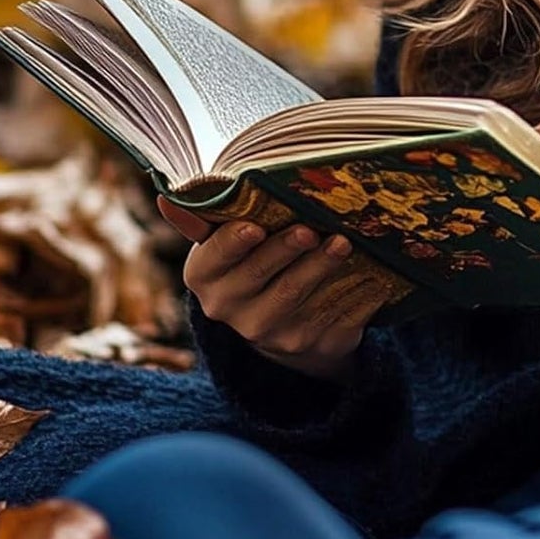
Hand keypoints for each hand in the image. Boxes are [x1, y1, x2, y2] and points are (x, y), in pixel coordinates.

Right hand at [157, 196, 385, 380]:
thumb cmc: (251, 260)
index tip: (252, 227)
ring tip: (343, 242)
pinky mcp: (315, 344)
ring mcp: (276, 334)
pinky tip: (373, 275)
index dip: (233, 245)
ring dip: (322, 269)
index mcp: (206, 279)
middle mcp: (233, 312)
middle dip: (285, 252)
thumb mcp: (223, 241)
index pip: (213, 261)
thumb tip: (166, 194)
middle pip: (261, 279)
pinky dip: (357, 295)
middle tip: (308, 228)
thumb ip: (202, 218)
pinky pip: (338, 317)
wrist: (281, 322)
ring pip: (299, 298)